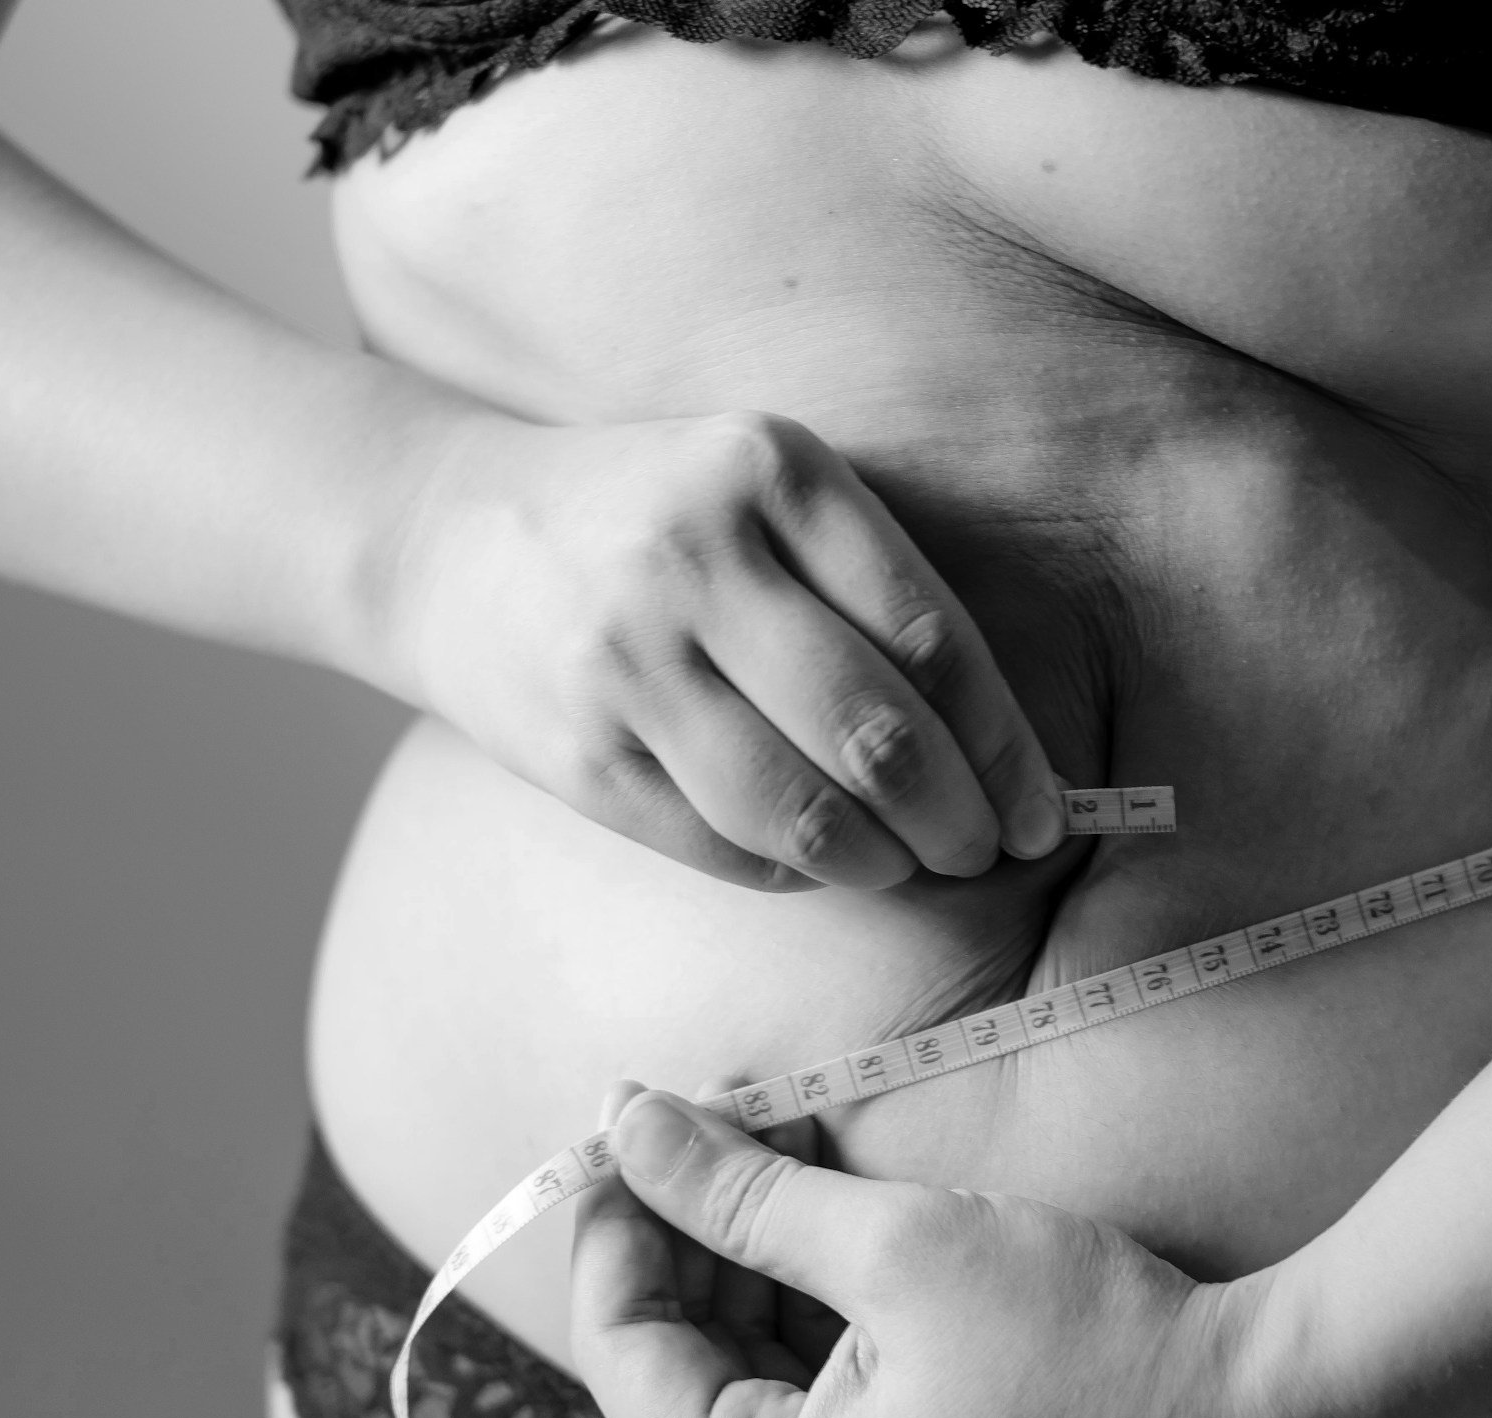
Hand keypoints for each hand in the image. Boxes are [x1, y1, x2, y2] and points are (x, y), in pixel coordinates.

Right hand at [381, 409, 1063, 889]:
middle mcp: (694, 558)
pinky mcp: (576, 751)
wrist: (445, 537)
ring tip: (911, 867)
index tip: (1046, 808)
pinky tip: (819, 862)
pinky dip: (791, 870)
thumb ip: (869, 584)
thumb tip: (999, 750)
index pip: (929, 636)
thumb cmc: (651, 519)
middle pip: (876, 731)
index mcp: (769, 471)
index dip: (1004, 744)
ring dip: (881, 863)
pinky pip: (720, 845)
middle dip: (958, 819)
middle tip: (989, 853)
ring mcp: (624, 660)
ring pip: (799, 808)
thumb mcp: (760, 489)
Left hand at [568, 1087, 1269, 1417]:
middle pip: (674, 1361)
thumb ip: (743, 1191)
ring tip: (774, 1135)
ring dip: (745, 1251)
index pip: (623, 1348)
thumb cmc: (1079, 1345)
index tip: (628, 1119)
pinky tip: (823, 1204)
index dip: (616, 1220)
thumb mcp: (896, 1243)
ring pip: (737, 1369)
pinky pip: (802, 1393)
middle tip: (713, 1107)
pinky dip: (801, 1298)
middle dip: (686, 1226)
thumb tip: (628, 1126)